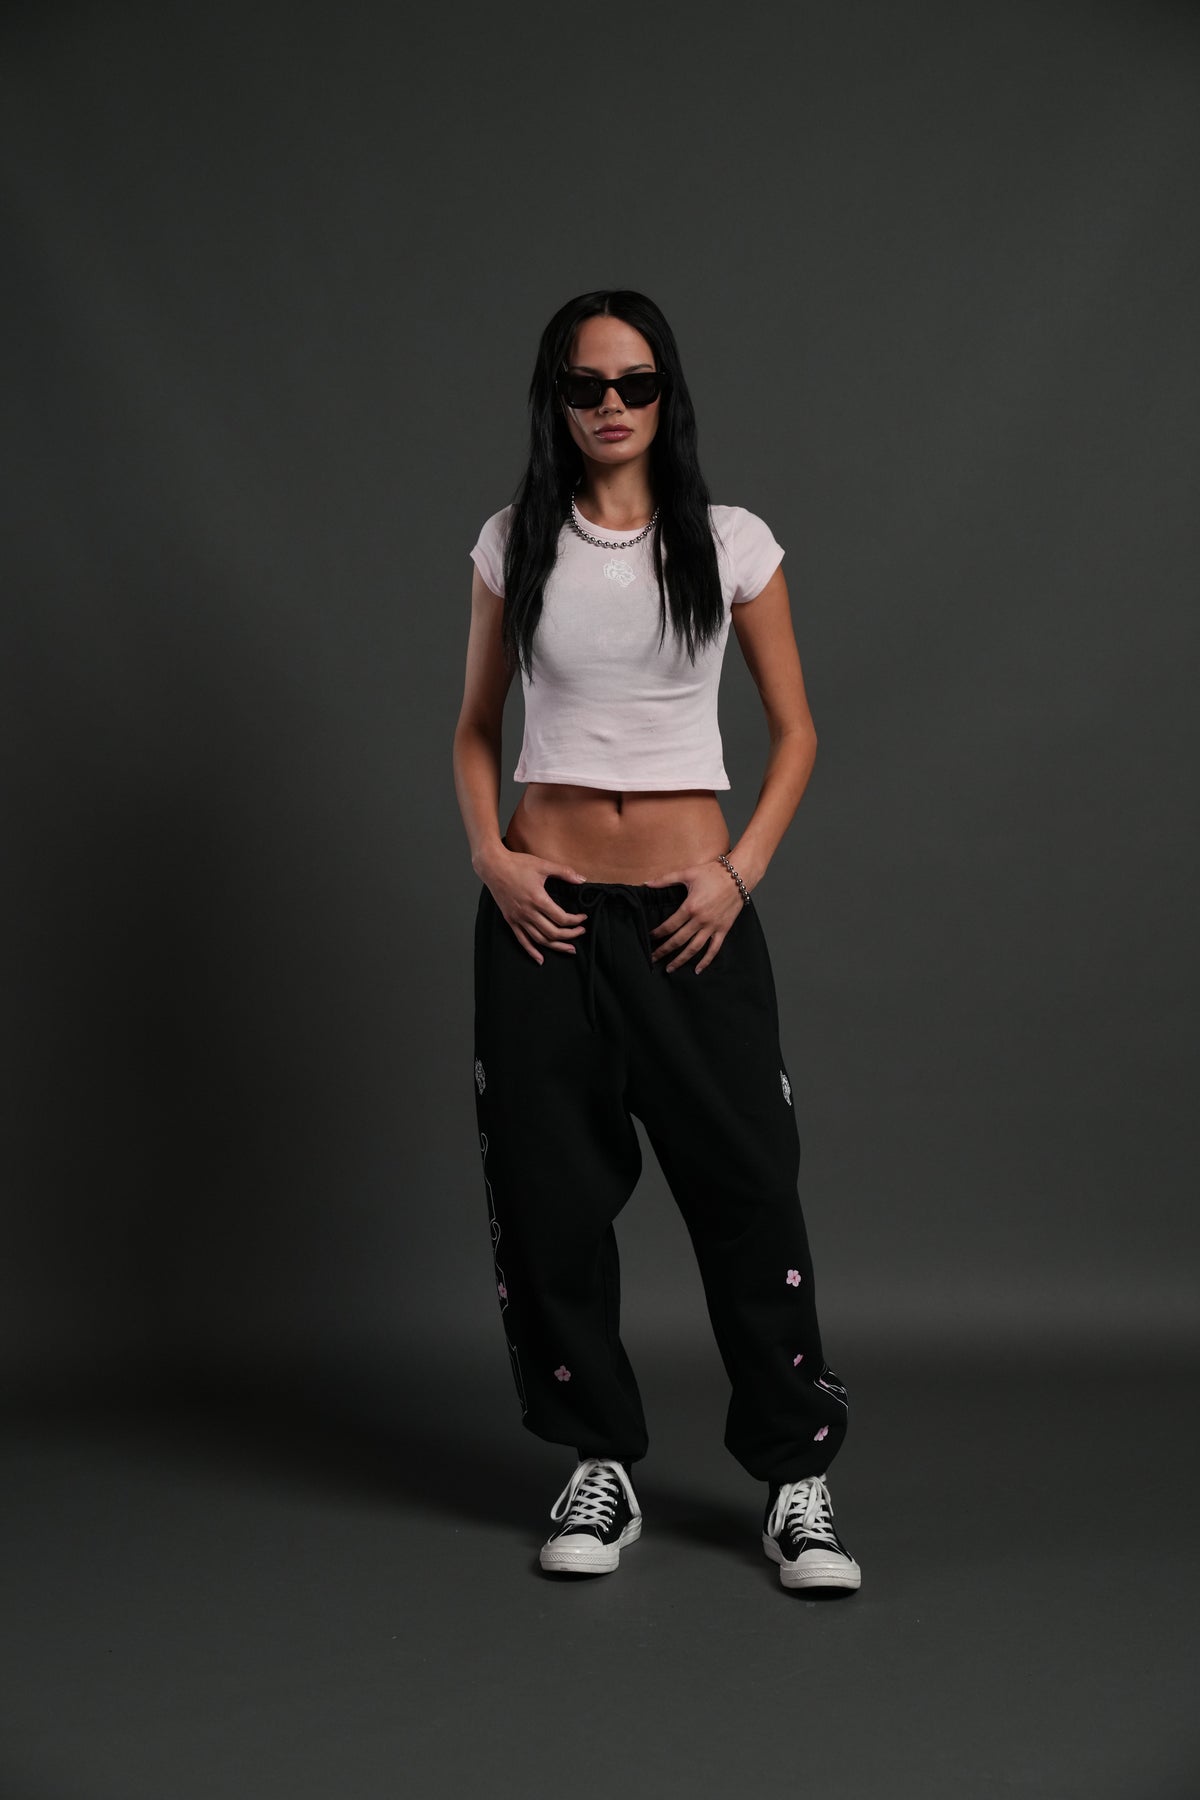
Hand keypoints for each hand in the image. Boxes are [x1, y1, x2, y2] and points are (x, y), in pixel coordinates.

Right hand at [480, 846, 589, 965]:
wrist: (493, 866)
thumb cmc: (517, 864)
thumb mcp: (543, 865)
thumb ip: (564, 872)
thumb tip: (582, 879)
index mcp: (538, 899)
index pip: (561, 918)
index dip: (575, 921)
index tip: (583, 918)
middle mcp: (528, 912)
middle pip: (553, 933)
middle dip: (570, 935)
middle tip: (581, 932)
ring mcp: (518, 918)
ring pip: (540, 940)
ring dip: (556, 946)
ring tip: (569, 949)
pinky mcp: (510, 920)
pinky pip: (522, 940)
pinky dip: (532, 951)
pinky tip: (541, 959)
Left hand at [644, 858, 746, 973]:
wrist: (739, 875)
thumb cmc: (713, 872)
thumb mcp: (687, 873)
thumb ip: (665, 880)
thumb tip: (646, 884)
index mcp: (690, 907)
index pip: (669, 926)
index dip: (657, 934)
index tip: (649, 938)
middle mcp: (701, 920)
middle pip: (678, 940)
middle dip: (663, 951)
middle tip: (652, 959)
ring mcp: (713, 926)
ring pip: (694, 948)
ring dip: (681, 960)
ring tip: (670, 968)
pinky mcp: (723, 929)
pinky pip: (714, 949)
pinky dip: (706, 961)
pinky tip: (697, 969)